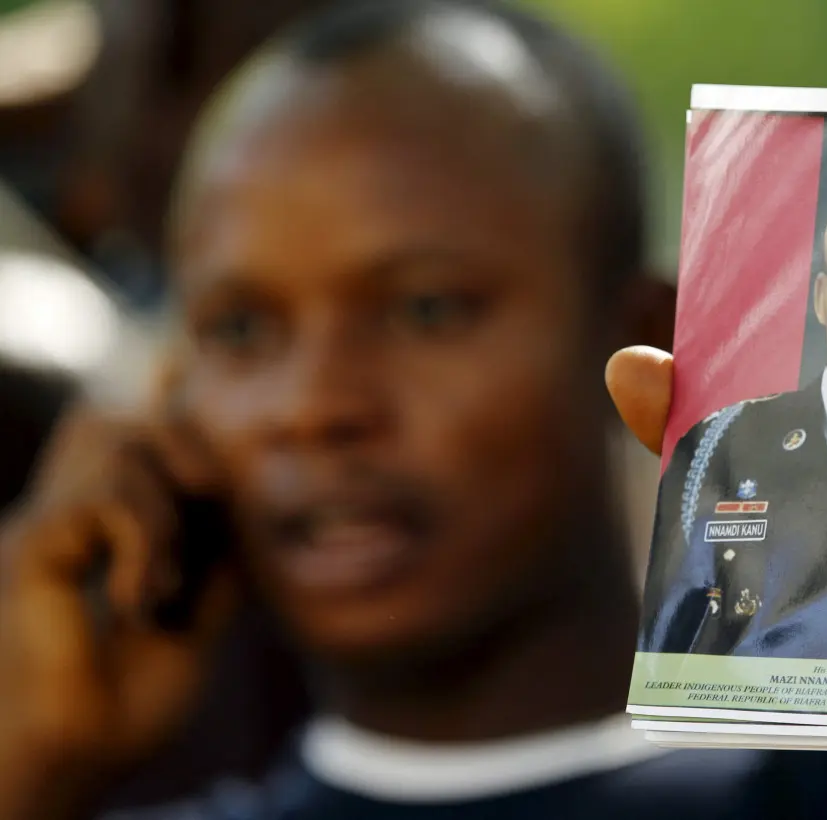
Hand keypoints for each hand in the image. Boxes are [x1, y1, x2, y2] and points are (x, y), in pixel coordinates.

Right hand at [0, 397, 235, 818]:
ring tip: (161, 582)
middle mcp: (60, 517)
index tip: (183, 357)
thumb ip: (216, 561)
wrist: (72, 764)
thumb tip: (239, 506)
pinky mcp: (29, 547)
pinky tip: (139, 599)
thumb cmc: (123, 706)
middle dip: (179, 446)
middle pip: (115, 419)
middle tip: (203, 512)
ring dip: (165, 506)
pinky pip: (107, 500)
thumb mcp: (196, 621)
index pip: (123, 439)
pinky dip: (144, 543)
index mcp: (94, 532)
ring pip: (116, 440)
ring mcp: (39, 527)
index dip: (156, 396)